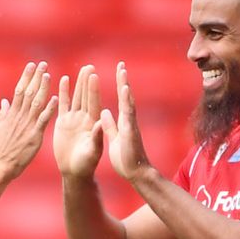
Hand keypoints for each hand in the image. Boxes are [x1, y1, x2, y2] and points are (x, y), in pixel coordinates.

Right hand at [0, 61, 58, 178]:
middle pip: (28, 92)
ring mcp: (27, 125)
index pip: (19, 90)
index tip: (31, 66)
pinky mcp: (34, 135)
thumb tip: (4, 101)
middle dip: (35, 77)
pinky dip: (49, 109)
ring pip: (36, 102)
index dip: (26, 77)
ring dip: (42, 88)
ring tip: (48, 75)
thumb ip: (3, 113)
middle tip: (43, 64)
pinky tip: (55, 99)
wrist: (0, 165)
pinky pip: (43, 120)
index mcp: (11, 113)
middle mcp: (19, 116)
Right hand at [53, 65, 103, 178]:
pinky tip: (64, 80)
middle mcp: (85, 119)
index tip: (94, 76)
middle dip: (87, 82)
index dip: (93, 89)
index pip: (93, 103)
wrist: (74, 171)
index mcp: (93, 124)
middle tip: (89, 66)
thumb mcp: (93, 151)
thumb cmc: (86, 164)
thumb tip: (99, 123)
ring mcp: (74, 119)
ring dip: (78, 84)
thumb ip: (96, 137)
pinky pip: (63, 104)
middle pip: (86, 96)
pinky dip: (64, 92)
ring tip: (81, 69)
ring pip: (76, 98)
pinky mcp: (63, 122)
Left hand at [100, 62, 153, 181]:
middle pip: (124, 96)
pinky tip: (125, 89)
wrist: (135, 173)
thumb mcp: (114, 139)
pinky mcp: (131, 130)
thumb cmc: (126, 160)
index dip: (117, 87)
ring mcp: (130, 124)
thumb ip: (109, 126)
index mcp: (122, 122)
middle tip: (121, 65)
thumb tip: (104, 112)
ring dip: (125, 85)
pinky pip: (128, 113)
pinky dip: (127, 100)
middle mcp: (127, 120)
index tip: (116, 74)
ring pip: (127, 101)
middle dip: (122, 81)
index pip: (119, 101)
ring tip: (122, 70)